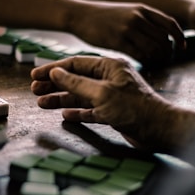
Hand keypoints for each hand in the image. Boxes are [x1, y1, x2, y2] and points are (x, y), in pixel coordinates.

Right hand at [31, 56, 175, 151]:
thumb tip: (56, 72)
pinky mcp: (112, 112)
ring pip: (80, 96)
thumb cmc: (133, 107)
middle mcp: (108, 79)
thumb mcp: (101, 93)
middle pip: (75, 79)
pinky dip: (77, 112)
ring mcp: (110, 96)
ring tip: (42, 103)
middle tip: (35, 90)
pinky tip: (64, 115)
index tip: (35, 75)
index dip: (53, 69)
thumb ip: (77, 83)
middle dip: (55, 85)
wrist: (159, 129)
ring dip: (62, 99)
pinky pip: (90, 110)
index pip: (75, 64)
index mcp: (109, 67)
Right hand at [68, 2, 184, 66]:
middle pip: (163, 39)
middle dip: (167, 52)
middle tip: (165, 60)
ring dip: (157, 59)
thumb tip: (157, 34)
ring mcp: (127, 30)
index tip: (180, 47)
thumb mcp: (126, 11)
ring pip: (153, 48)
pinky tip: (142, 64)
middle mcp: (137, 18)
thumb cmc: (102, 16)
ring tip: (154, 64)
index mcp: (142, 9)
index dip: (179, 37)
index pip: (170, 24)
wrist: (80, 16)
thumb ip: (142, 20)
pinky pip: (138, 55)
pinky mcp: (117, 42)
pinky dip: (144, 61)